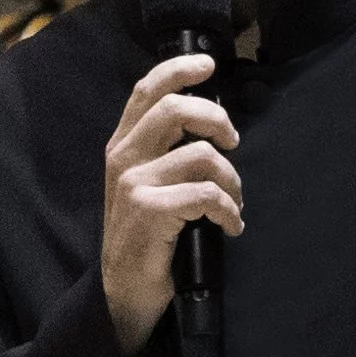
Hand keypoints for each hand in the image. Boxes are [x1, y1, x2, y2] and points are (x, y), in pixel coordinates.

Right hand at [97, 48, 238, 350]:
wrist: (123, 292)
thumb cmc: (146, 237)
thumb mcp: (146, 186)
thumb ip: (165, 152)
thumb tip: (212, 125)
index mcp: (121, 145)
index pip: (146, 90)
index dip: (179, 69)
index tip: (209, 63)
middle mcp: (122, 158)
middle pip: (175, 108)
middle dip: (216, 118)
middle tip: (234, 142)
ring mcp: (132, 183)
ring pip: (202, 155)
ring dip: (231, 181)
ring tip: (233, 204)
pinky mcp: (148, 210)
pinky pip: (206, 194)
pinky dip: (229, 211)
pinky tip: (231, 227)